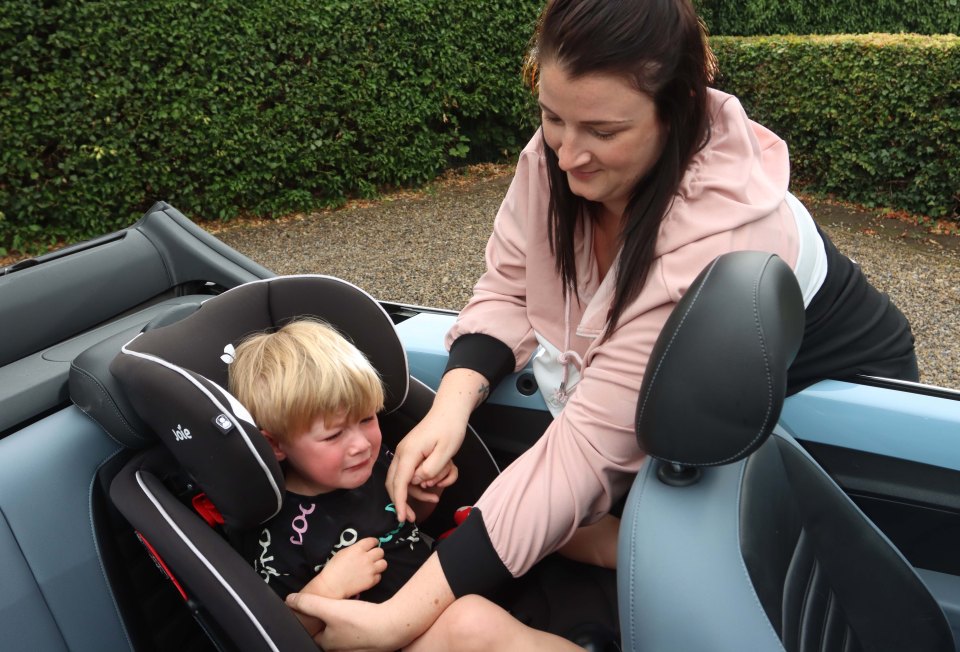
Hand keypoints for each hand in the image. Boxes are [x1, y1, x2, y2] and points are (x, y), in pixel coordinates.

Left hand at [285, 593, 408, 651]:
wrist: (390, 626)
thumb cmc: (359, 620)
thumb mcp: (330, 608)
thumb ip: (309, 603)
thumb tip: (290, 600)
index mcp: (328, 643)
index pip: (314, 634)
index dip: (313, 622)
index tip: (316, 613)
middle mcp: (341, 650)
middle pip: (330, 636)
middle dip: (331, 624)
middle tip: (334, 611)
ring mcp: (356, 650)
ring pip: (346, 636)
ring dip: (346, 626)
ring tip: (349, 613)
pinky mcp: (371, 646)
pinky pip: (360, 636)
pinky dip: (359, 627)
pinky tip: (364, 617)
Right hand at [301, 537, 386, 599]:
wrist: (332, 586)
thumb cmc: (333, 568)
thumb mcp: (342, 552)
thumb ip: (355, 549)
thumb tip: (363, 549)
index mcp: (358, 549)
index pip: (373, 541)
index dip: (373, 542)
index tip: (372, 545)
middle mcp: (366, 558)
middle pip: (380, 552)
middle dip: (376, 554)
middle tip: (372, 557)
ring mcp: (370, 570)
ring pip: (384, 563)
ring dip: (379, 564)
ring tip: (373, 567)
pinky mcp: (371, 581)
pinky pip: (379, 576)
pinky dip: (375, 576)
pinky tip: (368, 577)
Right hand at [386, 413, 465, 522]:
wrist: (449, 411)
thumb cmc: (449, 429)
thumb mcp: (445, 452)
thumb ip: (431, 469)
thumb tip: (418, 481)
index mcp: (409, 453)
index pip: (399, 483)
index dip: (399, 502)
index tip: (401, 518)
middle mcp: (402, 453)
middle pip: (394, 483)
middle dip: (402, 501)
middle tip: (412, 517)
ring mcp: (405, 453)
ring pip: (402, 480)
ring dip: (417, 491)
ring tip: (435, 496)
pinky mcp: (411, 453)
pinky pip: (411, 473)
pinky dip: (422, 481)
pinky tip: (437, 481)